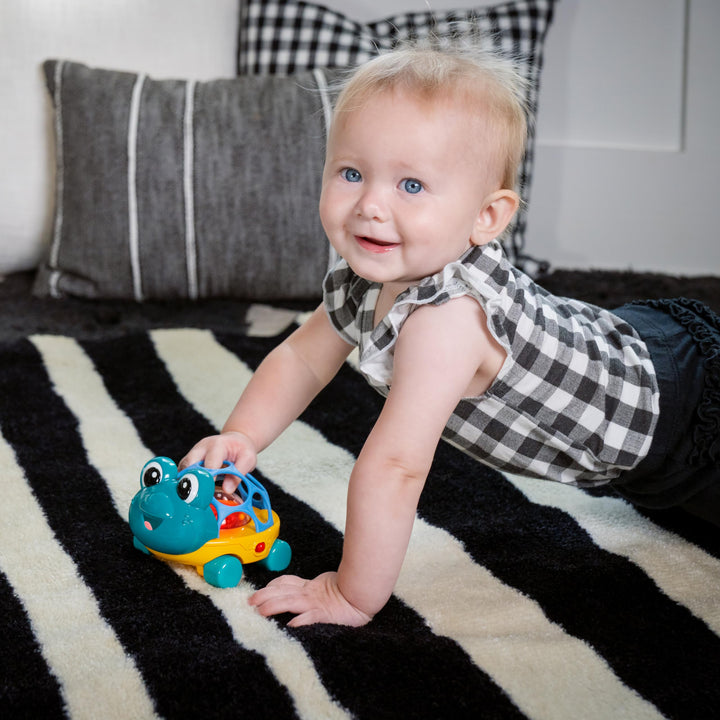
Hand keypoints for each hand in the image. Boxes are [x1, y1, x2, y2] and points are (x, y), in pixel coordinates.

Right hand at [179, 431, 256, 492]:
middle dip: (192, 481)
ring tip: (193, 498)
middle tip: (197, 498)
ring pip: (183, 469)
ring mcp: (193, 453)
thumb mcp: (248, 459)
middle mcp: (202, 448)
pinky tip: (191, 493)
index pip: (210, 463)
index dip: (208, 479)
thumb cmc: (241, 449)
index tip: (209, 494)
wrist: (235, 441)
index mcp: (218, 445)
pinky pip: (183, 472)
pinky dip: (185, 482)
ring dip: (186, 483)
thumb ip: (238, 474)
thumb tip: (227, 490)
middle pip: (189, 464)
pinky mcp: (189, 460)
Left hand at [248, 572, 372, 627]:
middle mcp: (309, 593)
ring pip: (290, 602)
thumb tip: (297, 596)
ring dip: (273, 606)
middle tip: (250, 601)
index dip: (271, 585)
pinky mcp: (325, 614)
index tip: (261, 590)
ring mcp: (316, 603)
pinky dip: (299, 621)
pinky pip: (310, 617)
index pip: (286, 582)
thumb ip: (311, 589)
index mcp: (310, 587)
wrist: (364, 594)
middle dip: (264, 595)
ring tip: (260, 612)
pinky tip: (289, 626)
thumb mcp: (325, 587)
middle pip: (282, 590)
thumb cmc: (347, 591)